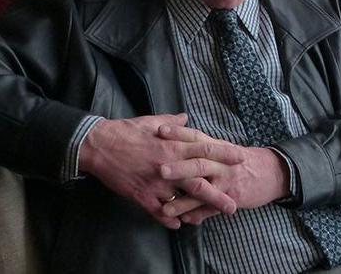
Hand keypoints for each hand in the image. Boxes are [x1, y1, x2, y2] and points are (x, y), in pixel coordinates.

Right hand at [78, 113, 243, 228]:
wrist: (99, 145)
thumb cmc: (126, 131)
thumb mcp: (152, 121)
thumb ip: (173, 122)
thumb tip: (186, 117)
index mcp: (173, 145)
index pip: (206, 149)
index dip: (225, 154)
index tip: (241, 158)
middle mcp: (169, 166)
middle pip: (200, 182)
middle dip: (219, 193)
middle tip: (234, 204)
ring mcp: (156, 183)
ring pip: (181, 200)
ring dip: (197, 211)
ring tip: (210, 219)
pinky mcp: (142, 195)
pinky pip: (159, 211)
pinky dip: (170, 218)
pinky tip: (179, 224)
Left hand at [156, 125, 290, 224]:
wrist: (272, 172)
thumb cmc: (241, 160)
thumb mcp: (224, 148)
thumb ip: (202, 144)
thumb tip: (179, 130)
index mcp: (218, 148)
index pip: (197, 137)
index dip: (179, 134)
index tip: (160, 131)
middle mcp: (222, 163)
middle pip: (199, 163)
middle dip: (180, 167)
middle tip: (160, 170)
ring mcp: (226, 181)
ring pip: (204, 190)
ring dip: (184, 200)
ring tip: (165, 208)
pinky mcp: (231, 198)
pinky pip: (212, 208)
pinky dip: (198, 215)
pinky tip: (184, 221)